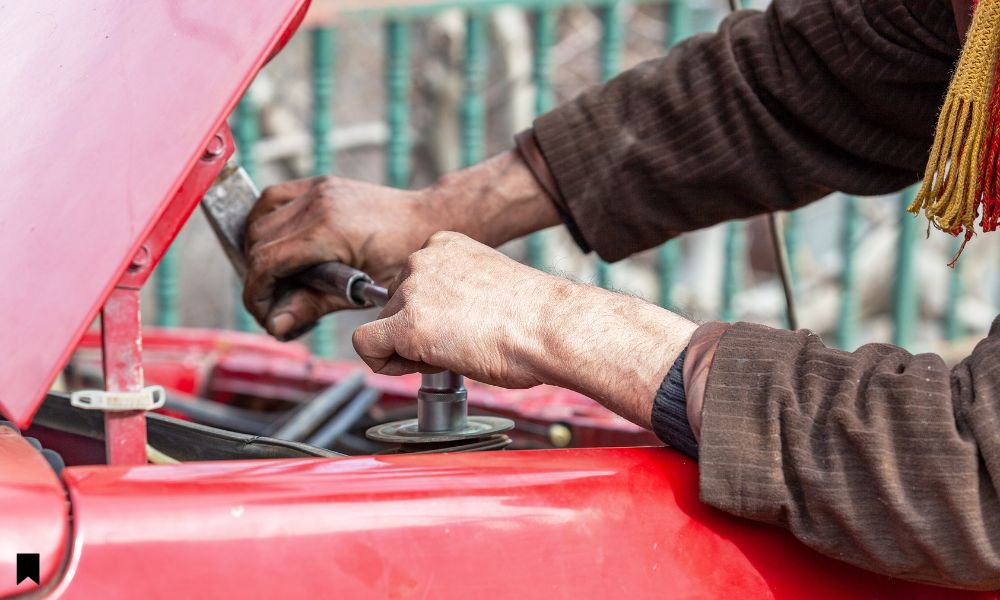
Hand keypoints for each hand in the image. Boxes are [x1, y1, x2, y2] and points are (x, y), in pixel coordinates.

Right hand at [242, 151, 559, 339]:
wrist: (433, 221)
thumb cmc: (408, 258)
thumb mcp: (362, 291)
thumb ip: (315, 305)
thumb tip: (277, 325)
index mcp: (327, 228)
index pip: (267, 261)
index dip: (256, 292)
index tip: (264, 313)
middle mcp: (318, 202)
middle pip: (258, 241)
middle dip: (257, 276)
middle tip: (272, 303)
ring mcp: (319, 189)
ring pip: (261, 217)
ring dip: (257, 248)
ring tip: (272, 277)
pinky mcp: (322, 184)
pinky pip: (277, 198)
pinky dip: (268, 223)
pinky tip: (277, 245)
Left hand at [352, 231, 554, 387]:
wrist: (550, 327)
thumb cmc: (534, 317)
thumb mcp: (486, 285)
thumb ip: (454, 291)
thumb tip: (439, 319)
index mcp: (444, 245)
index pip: (410, 283)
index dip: (428, 313)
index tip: (457, 325)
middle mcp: (423, 260)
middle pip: (393, 305)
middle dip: (415, 331)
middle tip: (457, 345)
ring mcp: (414, 290)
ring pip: (381, 327)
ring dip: (408, 349)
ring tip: (453, 353)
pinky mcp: (408, 324)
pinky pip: (367, 346)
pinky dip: (384, 363)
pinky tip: (421, 366)